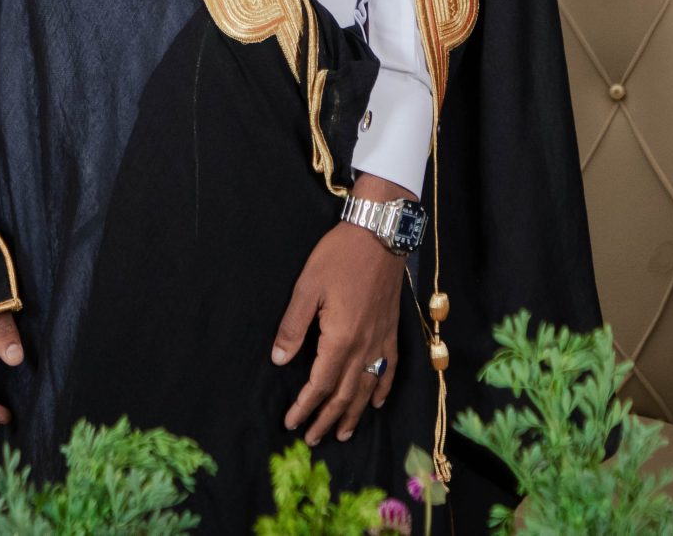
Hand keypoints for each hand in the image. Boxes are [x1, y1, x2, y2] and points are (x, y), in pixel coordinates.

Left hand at [271, 177, 409, 443]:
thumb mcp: (307, 287)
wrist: (379, 235)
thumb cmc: (339, 257)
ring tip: (342, 433)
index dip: (305, 406)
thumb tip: (280, 359)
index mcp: (340, 339)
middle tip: (312, 438)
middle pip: (345, 394)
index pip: (320, 384)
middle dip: (327, 419)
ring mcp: (381, 340)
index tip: (291, 423)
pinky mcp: (392, 330)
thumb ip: (293, 326)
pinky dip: (384, 388)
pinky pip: (390, 368)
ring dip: (355, 413)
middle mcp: (364, 346)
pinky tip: (379, 402)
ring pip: (368, 387)